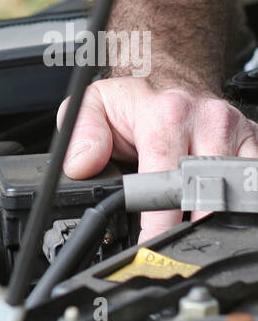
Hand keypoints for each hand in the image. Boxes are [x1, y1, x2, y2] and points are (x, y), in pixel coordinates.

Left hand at [58, 78, 257, 240]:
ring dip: (217, 216)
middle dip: (191, 226)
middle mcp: (208, 121)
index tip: (150, 245)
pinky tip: (219, 212)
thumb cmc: (136, 96)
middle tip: (173, 248)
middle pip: (208, 193)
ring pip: (237, 191)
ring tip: (195, 233)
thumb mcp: (95, 105)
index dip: (158, 222)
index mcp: (168, 115)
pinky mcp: (254, 140)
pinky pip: (253, 179)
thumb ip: (81, 135)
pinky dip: (239, 200)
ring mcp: (236, 131)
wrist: (171, 72)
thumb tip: (82, 165)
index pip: (166, 181)